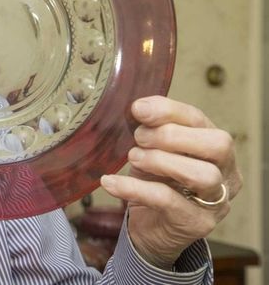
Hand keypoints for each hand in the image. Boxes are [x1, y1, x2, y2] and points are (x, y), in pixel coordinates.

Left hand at [100, 95, 241, 268]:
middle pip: (217, 144)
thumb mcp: (153, 151)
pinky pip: (168, 201)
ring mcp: (216, 202)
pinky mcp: (197, 223)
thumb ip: (151, 130)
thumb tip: (139, 107)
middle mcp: (226, 173)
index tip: (138, 109)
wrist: (150, 229)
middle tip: (139, 138)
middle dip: (172, 136)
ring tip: (133, 158)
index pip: (200, 119)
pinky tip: (110, 182)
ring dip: (161, 161)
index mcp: (214, 147)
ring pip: (203, 174)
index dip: (169, 110)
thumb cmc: (156, 182)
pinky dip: (134, 188)